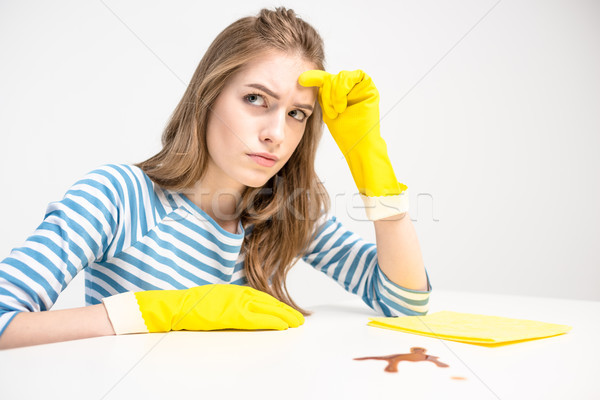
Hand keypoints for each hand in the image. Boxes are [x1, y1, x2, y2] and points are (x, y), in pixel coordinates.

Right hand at [102, 284, 304, 333]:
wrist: (169, 307)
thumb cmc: (187, 308)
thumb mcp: (212, 303)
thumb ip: (228, 306)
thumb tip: (241, 313)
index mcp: (232, 292)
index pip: (260, 298)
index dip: (276, 306)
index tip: (288, 312)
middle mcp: (235, 295)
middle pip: (267, 303)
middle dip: (284, 312)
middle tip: (299, 320)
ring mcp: (233, 303)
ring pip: (265, 309)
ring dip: (282, 316)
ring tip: (296, 323)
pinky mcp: (229, 314)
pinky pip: (255, 318)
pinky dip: (270, 321)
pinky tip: (282, 325)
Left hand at [298, 69, 408, 219]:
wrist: (359, 146)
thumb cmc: (345, 134)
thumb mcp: (326, 112)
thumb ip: (318, 97)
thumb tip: (298, 84)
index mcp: (337, 92)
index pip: (323, 79)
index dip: (312, 78)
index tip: (300, 80)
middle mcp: (348, 87)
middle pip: (331, 77)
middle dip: (326, 93)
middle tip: (328, 110)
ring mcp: (359, 86)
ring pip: (341, 76)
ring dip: (335, 93)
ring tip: (336, 111)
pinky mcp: (369, 87)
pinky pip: (356, 76)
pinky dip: (345, 89)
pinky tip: (342, 106)